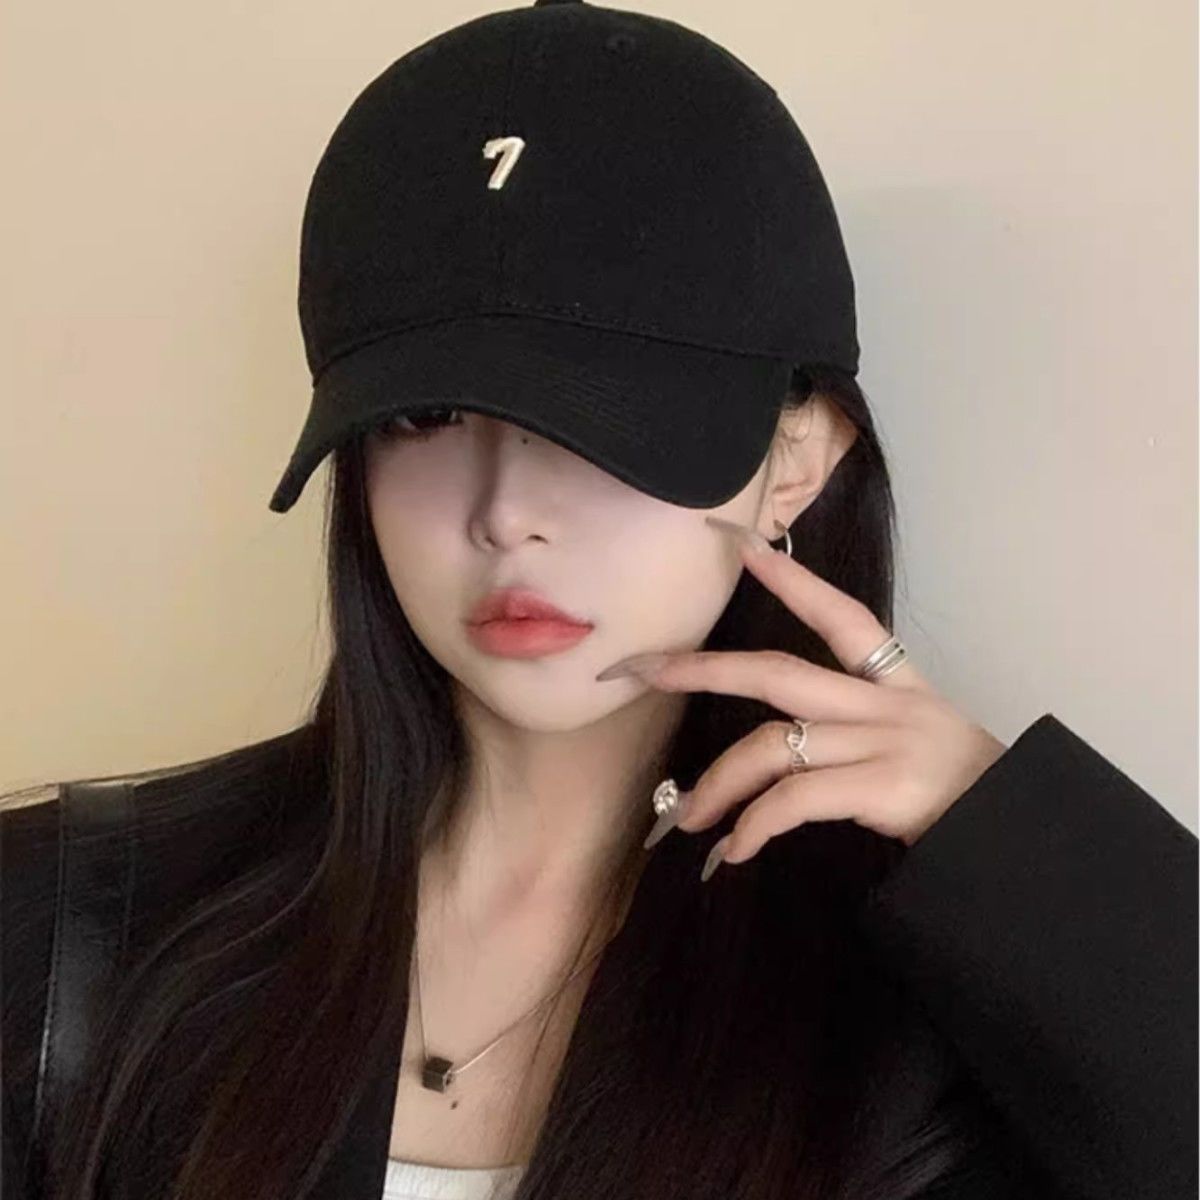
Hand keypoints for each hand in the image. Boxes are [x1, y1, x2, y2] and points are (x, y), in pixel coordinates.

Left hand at [595, 516, 1008, 878]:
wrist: (1021, 837)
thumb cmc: (963, 793)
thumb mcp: (918, 739)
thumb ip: (855, 731)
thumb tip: (777, 756)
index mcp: (894, 684)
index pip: (839, 615)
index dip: (790, 577)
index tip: (739, 542)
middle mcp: (885, 703)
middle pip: (777, 671)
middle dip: (701, 669)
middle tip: (637, 670)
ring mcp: (884, 743)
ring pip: (774, 745)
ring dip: (718, 784)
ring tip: (688, 819)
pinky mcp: (882, 788)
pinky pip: (794, 799)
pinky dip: (754, 825)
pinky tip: (732, 851)